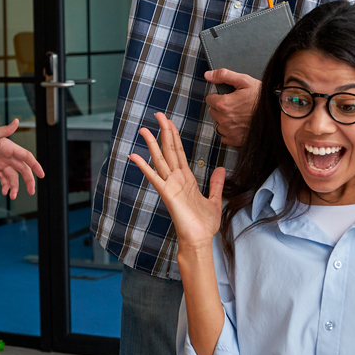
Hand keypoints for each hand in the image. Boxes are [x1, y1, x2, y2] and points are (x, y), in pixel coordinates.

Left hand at [0, 118, 42, 197]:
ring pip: (13, 177)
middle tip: (31, 192)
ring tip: (12, 196)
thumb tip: (16, 121)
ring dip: (15, 187)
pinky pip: (3, 178)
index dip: (35, 166)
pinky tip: (4, 192)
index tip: (42, 175)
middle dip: (28, 181)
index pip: (27, 157)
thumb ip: (4, 130)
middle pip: (23, 169)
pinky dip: (6, 186)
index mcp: (10, 147)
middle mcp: (8, 155)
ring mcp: (1, 162)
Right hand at [127, 112, 223, 249]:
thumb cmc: (204, 224)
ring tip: (143, 129)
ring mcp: (170, 185)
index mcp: (186, 179)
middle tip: (158, 115)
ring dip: (152, 144)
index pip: (179, 152)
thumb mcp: (215, 199)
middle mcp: (176, 179)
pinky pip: (154, 177)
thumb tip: (220, 169)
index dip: (174, 136)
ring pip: (160, 160)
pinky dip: (144, 167)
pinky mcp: (167, 194)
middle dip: (164, 132)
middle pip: (169, 150)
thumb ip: (216, 183)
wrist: (199, 240)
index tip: (169, 122)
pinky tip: (134, 156)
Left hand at [203, 69, 259, 145]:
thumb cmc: (261, 96)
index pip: (209, 99)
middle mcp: (224, 119)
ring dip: (224, 120)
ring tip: (238, 114)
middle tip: (235, 104)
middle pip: (213, 111)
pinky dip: (229, 131)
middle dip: (221, 107)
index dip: (218, 96)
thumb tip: (208, 75)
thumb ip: (223, 75)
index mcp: (223, 104)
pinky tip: (238, 125)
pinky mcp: (235, 140)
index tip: (228, 96)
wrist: (276, 112)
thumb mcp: (244, 80)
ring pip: (218, 124)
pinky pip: (224, 137)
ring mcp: (229, 131)